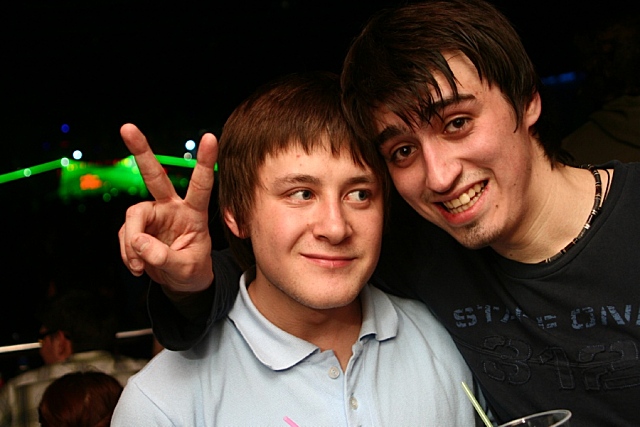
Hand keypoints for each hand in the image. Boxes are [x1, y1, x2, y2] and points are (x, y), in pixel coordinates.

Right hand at [118, 123, 215, 292]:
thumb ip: (164, 257)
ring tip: (140, 265)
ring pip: (133, 217)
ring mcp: (153, 215)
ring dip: (132, 244)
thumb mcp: (186, 269)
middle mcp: (172, 207)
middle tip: (127, 127)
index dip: (205, 161)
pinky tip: (137, 266)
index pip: (201, 184)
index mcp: (194, 212)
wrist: (181, 283)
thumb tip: (138, 243)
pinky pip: (125, 237)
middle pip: (155, 176)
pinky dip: (128, 254)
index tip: (210, 137)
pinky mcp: (138, 226)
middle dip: (141, 151)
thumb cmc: (192, 271)